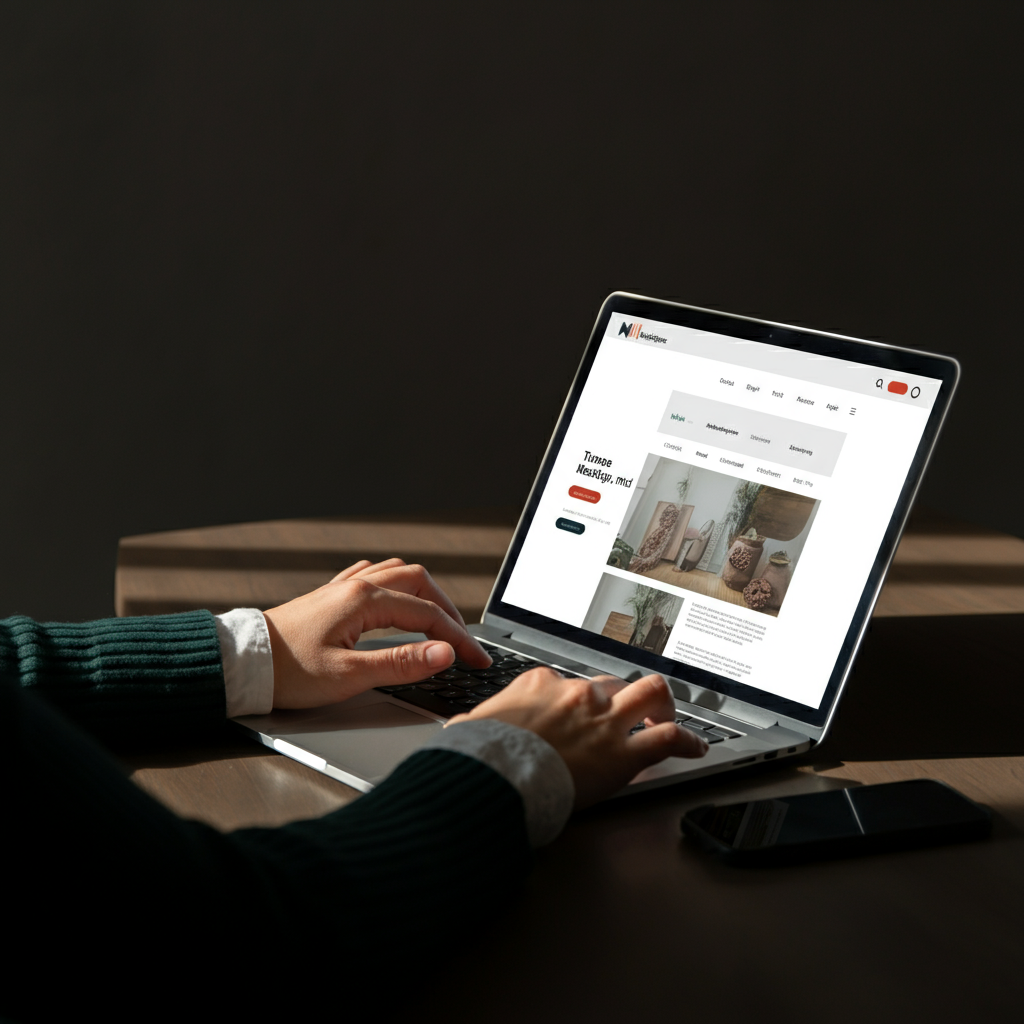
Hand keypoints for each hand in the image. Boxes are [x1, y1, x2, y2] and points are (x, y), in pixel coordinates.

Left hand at [263, 558, 490, 708]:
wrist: (241, 663)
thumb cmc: (288, 671)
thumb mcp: (349, 675)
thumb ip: (402, 663)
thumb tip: (445, 654)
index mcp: (364, 600)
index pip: (428, 615)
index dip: (459, 639)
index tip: (477, 661)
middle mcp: (356, 586)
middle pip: (419, 583)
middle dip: (448, 611)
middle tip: (463, 642)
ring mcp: (342, 589)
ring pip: (398, 575)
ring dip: (425, 594)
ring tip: (440, 621)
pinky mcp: (330, 598)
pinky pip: (373, 578)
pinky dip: (397, 587)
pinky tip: (396, 598)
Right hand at [449, 668, 708, 807]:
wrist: (496, 781)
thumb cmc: (480, 759)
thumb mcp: (467, 729)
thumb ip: (471, 723)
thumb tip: (458, 728)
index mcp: (539, 684)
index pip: (565, 681)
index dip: (573, 700)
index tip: (575, 714)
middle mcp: (577, 694)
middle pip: (611, 684)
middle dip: (618, 701)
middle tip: (622, 717)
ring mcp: (603, 721)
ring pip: (651, 692)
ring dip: (662, 703)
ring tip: (666, 715)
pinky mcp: (622, 753)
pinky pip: (668, 739)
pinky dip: (687, 741)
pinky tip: (695, 748)